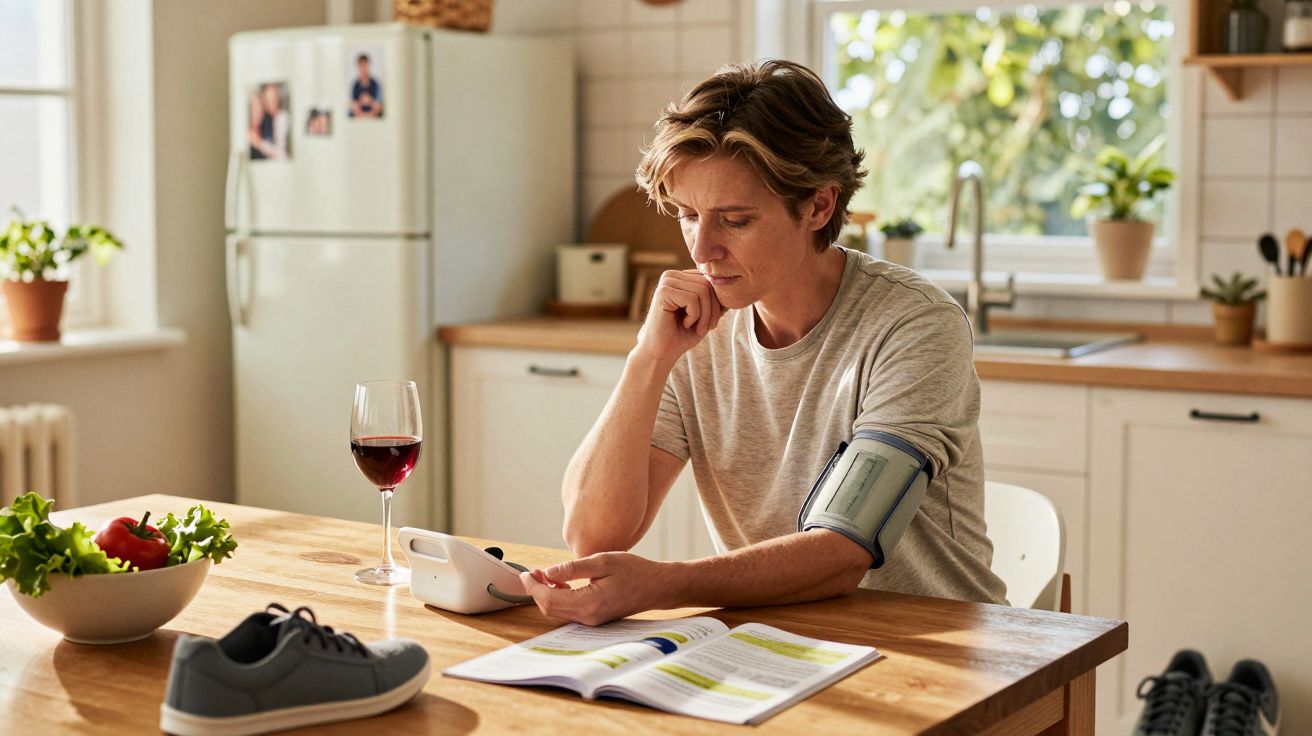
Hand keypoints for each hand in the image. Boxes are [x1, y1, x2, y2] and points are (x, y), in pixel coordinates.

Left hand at [519, 552, 676, 625]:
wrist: (657, 586)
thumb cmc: (634, 571)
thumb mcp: (602, 561)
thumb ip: (573, 568)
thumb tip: (548, 572)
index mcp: (589, 603)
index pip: (549, 600)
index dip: (533, 587)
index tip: (526, 573)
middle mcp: (588, 617)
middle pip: (549, 609)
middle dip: (536, 591)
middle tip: (533, 572)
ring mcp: (592, 620)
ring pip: (558, 611)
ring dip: (547, 594)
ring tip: (545, 575)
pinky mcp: (595, 618)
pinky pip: (569, 611)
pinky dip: (559, 598)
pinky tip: (561, 583)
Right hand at [634, 269, 724, 366]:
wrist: (661, 352)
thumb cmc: (682, 334)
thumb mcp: (706, 315)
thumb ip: (717, 301)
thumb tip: (735, 290)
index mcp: (682, 277)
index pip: (710, 281)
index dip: (717, 302)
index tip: (711, 322)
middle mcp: (672, 275)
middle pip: (708, 284)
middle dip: (712, 310)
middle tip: (706, 328)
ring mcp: (666, 282)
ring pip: (702, 291)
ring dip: (704, 315)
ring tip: (696, 328)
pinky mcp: (663, 291)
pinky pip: (692, 299)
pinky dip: (694, 316)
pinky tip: (684, 324)